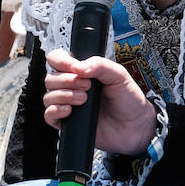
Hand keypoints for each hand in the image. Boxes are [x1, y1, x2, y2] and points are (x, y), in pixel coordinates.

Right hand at [43, 48, 157, 155]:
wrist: (135, 126)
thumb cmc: (128, 100)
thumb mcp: (119, 75)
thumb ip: (99, 65)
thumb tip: (78, 66)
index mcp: (82, 71)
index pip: (58, 59)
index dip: (60, 61)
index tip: (73, 66)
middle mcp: (72, 86)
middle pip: (50, 78)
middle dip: (66, 80)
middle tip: (86, 86)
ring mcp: (68, 104)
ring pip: (48, 96)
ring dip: (63, 95)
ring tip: (83, 99)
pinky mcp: (67, 122)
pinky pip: (49, 115)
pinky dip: (55, 111)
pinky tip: (70, 111)